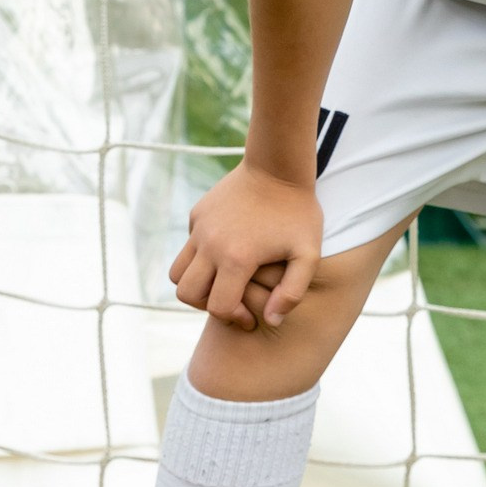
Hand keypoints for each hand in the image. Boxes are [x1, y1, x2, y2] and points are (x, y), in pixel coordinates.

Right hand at [171, 160, 322, 331]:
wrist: (278, 166)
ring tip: (222, 283)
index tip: (250, 318)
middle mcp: (211, 244)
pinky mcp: (198, 213)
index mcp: (237, 258)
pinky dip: (200, 257)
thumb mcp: (308, 254)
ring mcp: (200, 227)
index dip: (234, 319)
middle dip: (207, 305)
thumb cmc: (299, 212)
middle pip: (187, 294)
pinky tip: (227, 250)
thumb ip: (292, 293)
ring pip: (177, 272)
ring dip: (195, 284)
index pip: (218, 307)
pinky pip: (189, 245)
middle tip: (232, 302)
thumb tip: (271, 320)